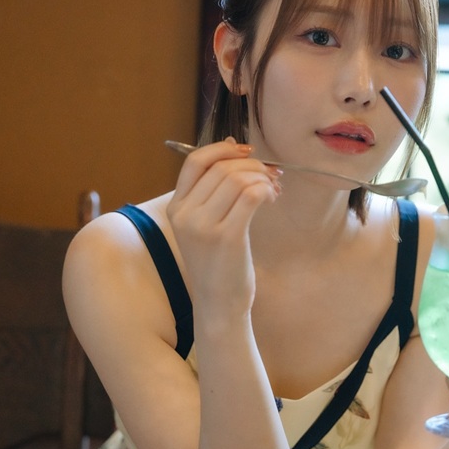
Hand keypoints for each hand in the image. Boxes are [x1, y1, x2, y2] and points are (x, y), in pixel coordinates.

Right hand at [167, 138, 280, 322]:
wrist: (219, 304)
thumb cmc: (217, 263)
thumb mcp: (206, 223)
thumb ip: (214, 187)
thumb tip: (232, 144)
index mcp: (176, 208)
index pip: (195, 161)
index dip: (223, 149)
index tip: (246, 151)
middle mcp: (185, 215)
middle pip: (222, 168)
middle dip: (252, 164)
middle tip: (271, 175)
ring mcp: (204, 226)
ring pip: (238, 179)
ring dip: (262, 177)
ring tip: (272, 190)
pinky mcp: (226, 237)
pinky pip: (251, 195)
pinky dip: (266, 190)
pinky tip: (271, 199)